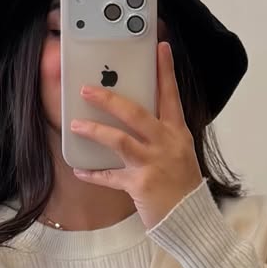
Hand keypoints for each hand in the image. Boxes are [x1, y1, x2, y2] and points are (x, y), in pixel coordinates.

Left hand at [68, 39, 203, 230]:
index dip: (165, 70)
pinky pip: (111, 177)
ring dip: (95, 131)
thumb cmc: (182, 187)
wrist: (191, 220)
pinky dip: (94, 174)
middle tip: (87, 89)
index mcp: (177, 133)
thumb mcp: (178, 154)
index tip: (160, 47)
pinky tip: (79, 170)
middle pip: (136, 113)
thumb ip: (160, 136)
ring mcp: (154, 163)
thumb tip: (132, 120)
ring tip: (76, 125)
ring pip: (120, 140)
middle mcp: (166, 143)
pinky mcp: (141, 184)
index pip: (171, 95)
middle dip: (109, 98)